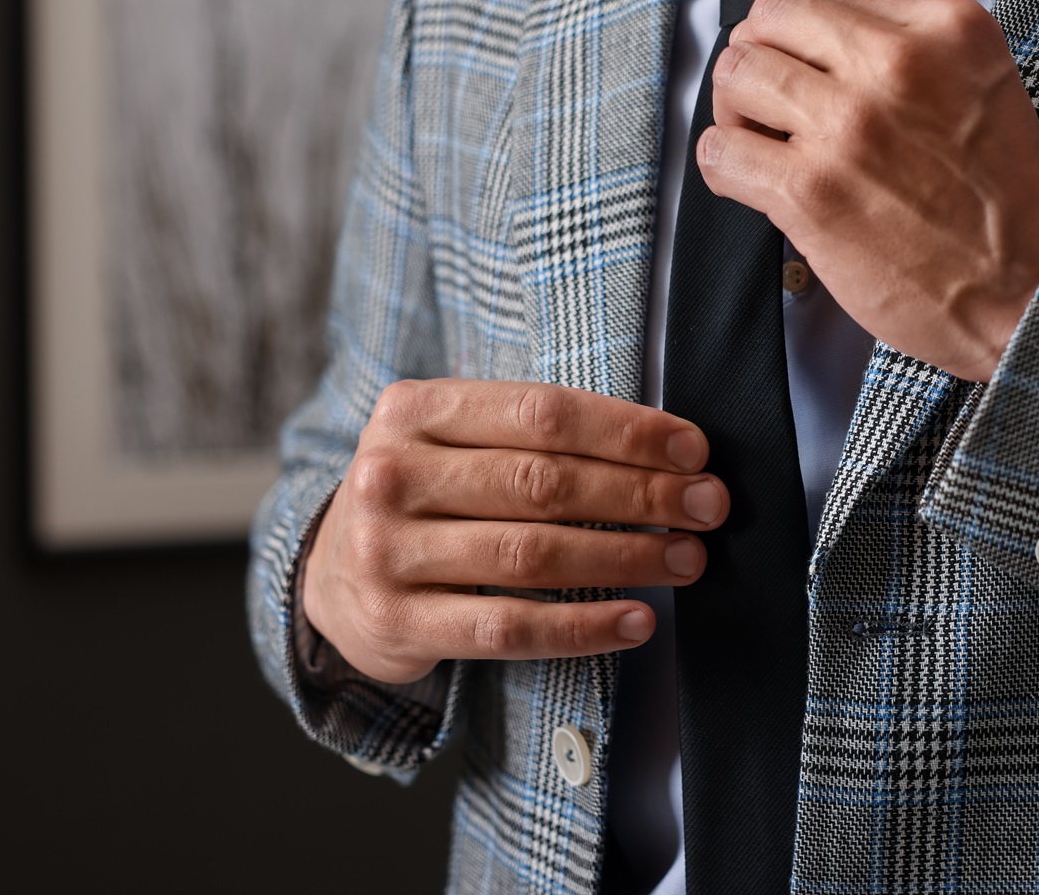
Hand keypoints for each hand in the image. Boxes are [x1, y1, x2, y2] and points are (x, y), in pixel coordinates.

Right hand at [301, 379, 725, 684]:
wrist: (331, 575)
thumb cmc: (425, 495)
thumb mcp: (452, 440)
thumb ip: (532, 433)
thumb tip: (666, 449)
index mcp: (415, 409)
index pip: (540, 413)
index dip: (625, 430)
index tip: (692, 449)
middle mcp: (392, 474)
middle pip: (542, 482)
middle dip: (641, 494)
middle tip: (708, 505)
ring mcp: (387, 552)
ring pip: (531, 555)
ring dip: (625, 558)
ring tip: (687, 559)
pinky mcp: (398, 622)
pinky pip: (508, 629)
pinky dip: (582, 628)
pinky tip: (636, 621)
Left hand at [699, 0, 1038, 381]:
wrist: (1029, 282)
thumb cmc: (1003, 193)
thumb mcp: (982, 75)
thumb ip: (908, 38)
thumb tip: (819, 30)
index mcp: (942, 28)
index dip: (804, 36)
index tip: (810, 69)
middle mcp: (893, 65)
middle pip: (768, 23)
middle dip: (759, 60)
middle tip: (769, 99)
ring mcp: (848, 126)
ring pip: (736, 77)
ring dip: (735, 109)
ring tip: (760, 139)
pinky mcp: (811, 191)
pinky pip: (721, 151)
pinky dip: (725, 163)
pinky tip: (753, 179)